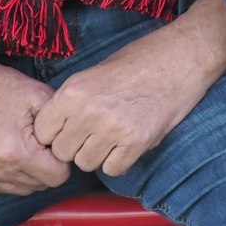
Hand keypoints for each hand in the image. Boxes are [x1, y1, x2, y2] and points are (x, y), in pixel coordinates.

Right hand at [0, 59, 72, 194]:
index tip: (53, 144)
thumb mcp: (39, 96)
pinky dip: (4, 174)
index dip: (61, 159)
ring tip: (19, 145)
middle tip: (36, 142)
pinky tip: (1, 150)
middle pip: (38, 186)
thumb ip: (61, 125)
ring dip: (25, 173)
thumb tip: (70, 145)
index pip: (57, 177)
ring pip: (18, 189)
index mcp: (16, 153)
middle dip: (44, 167)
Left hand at [33, 0, 225, 176]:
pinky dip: (119, 160)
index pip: (43, 132)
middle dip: (76, 146)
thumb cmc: (139, 60)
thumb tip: (55, 131)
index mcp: (73, 91)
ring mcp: (113, 128)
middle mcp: (89, 111)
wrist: (182, 56)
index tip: (70, 129)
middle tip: (94, 133)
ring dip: (97, 155)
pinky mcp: (138, 141)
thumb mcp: (94, 72)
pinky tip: (128, 143)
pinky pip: (113, 169)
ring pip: (86, 163)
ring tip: (113, 136)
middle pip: (63, 152)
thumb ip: (73, 101)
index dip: (55, 133)